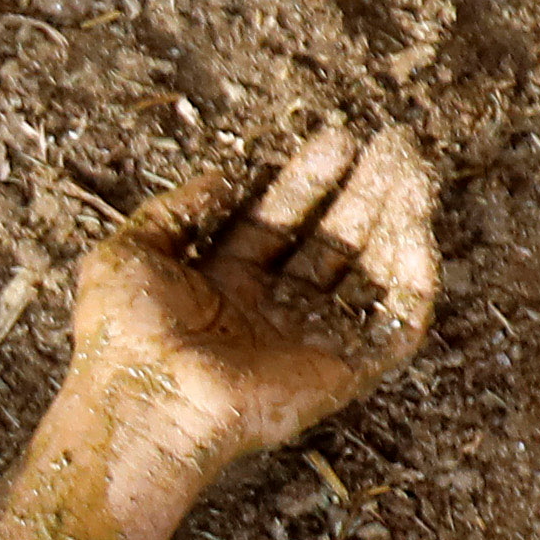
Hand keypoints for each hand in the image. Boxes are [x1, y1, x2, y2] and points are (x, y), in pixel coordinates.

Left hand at [67, 121, 440, 472]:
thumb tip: (223, 174)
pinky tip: (417, 227)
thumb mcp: (129, 251)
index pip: (276, 221)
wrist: (145, 401)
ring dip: (396, 220)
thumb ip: (176, 208)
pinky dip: (414, 277)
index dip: (307, 179)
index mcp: (220, 284)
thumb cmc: (122, 333)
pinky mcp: (342, 371)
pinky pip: (393, 322)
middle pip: (329, 240)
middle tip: (392, 145)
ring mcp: (308, 340)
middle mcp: (268, 310)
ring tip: (413, 169)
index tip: (337, 138)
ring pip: (368, 271)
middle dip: (362, 192)